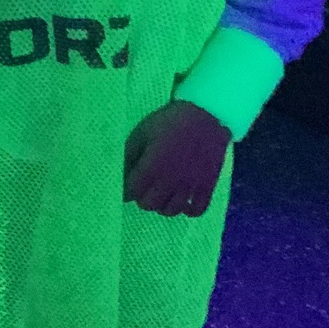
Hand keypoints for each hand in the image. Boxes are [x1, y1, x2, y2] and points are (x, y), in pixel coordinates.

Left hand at [124, 101, 230, 216]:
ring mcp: (190, 186)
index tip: (125, 188)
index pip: (132, 191)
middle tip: (143, 190)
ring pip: (171, 211)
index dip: (126, 191)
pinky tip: (182, 202)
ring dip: (162, 206)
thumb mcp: (143, 132)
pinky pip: (197, 210)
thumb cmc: (171, 122)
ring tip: (161, 196)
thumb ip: (130, 153)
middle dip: (142, 198)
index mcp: (151, 167)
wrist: (206, 117)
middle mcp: (169, 181)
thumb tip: (121, 169)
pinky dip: (187, 210)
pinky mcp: (207, 187)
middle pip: (149, 204)